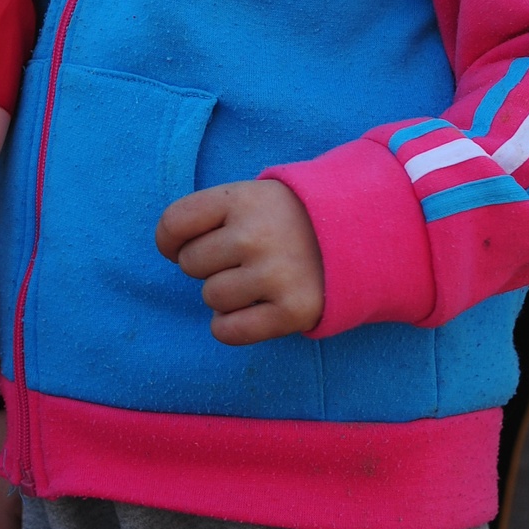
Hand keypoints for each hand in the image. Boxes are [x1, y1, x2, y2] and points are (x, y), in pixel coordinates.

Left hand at [156, 179, 323, 345]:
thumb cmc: (288, 218)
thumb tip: (169, 247)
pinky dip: (230, 326)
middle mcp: (255, 234)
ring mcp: (274, 274)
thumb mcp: (254, 196)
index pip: (174, 223)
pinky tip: (251, 309)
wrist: (359, 233)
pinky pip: (229, 331)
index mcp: (242, 198)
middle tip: (239, 257)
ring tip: (255, 279)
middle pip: (190, 263)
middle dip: (207, 265)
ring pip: (210, 297)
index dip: (169, 240)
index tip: (182, 245)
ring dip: (224, 294)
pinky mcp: (292, 311)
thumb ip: (212, 214)